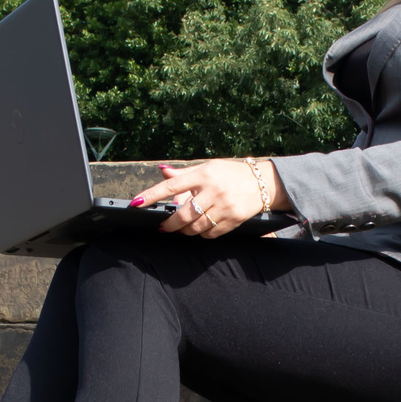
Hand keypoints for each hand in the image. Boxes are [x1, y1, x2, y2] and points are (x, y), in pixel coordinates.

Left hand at [131, 158, 278, 237]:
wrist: (263, 183)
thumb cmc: (231, 174)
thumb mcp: (208, 168)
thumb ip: (184, 174)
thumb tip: (162, 171)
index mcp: (203, 174)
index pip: (172, 185)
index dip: (152, 195)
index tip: (137, 203)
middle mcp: (213, 190)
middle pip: (183, 215)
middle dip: (169, 224)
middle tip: (163, 227)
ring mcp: (224, 206)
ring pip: (195, 227)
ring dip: (184, 231)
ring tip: (181, 228)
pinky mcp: (233, 219)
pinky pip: (210, 233)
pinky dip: (201, 234)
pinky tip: (200, 229)